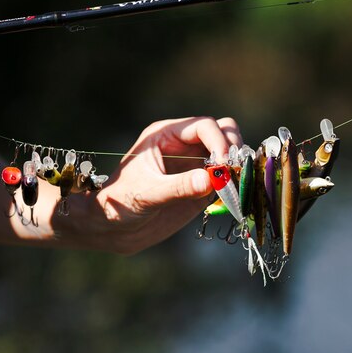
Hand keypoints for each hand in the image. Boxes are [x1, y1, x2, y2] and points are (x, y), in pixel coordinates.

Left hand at [54, 116, 242, 253]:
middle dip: (233, 150)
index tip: (224, 164)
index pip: (204, 126)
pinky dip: (236, 186)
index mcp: (167, 135)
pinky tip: (233, 199)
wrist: (113, 227)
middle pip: (224, 132)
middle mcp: (185, 145)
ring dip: (238, 168)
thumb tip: (213, 180)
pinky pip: (228, 179)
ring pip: (230, 154)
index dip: (219, 141)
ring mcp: (196, 165)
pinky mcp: (203, 186)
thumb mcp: (147, 194)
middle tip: (234, 174)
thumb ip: (179, 187)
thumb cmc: (120, 202)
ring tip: (235, 188)